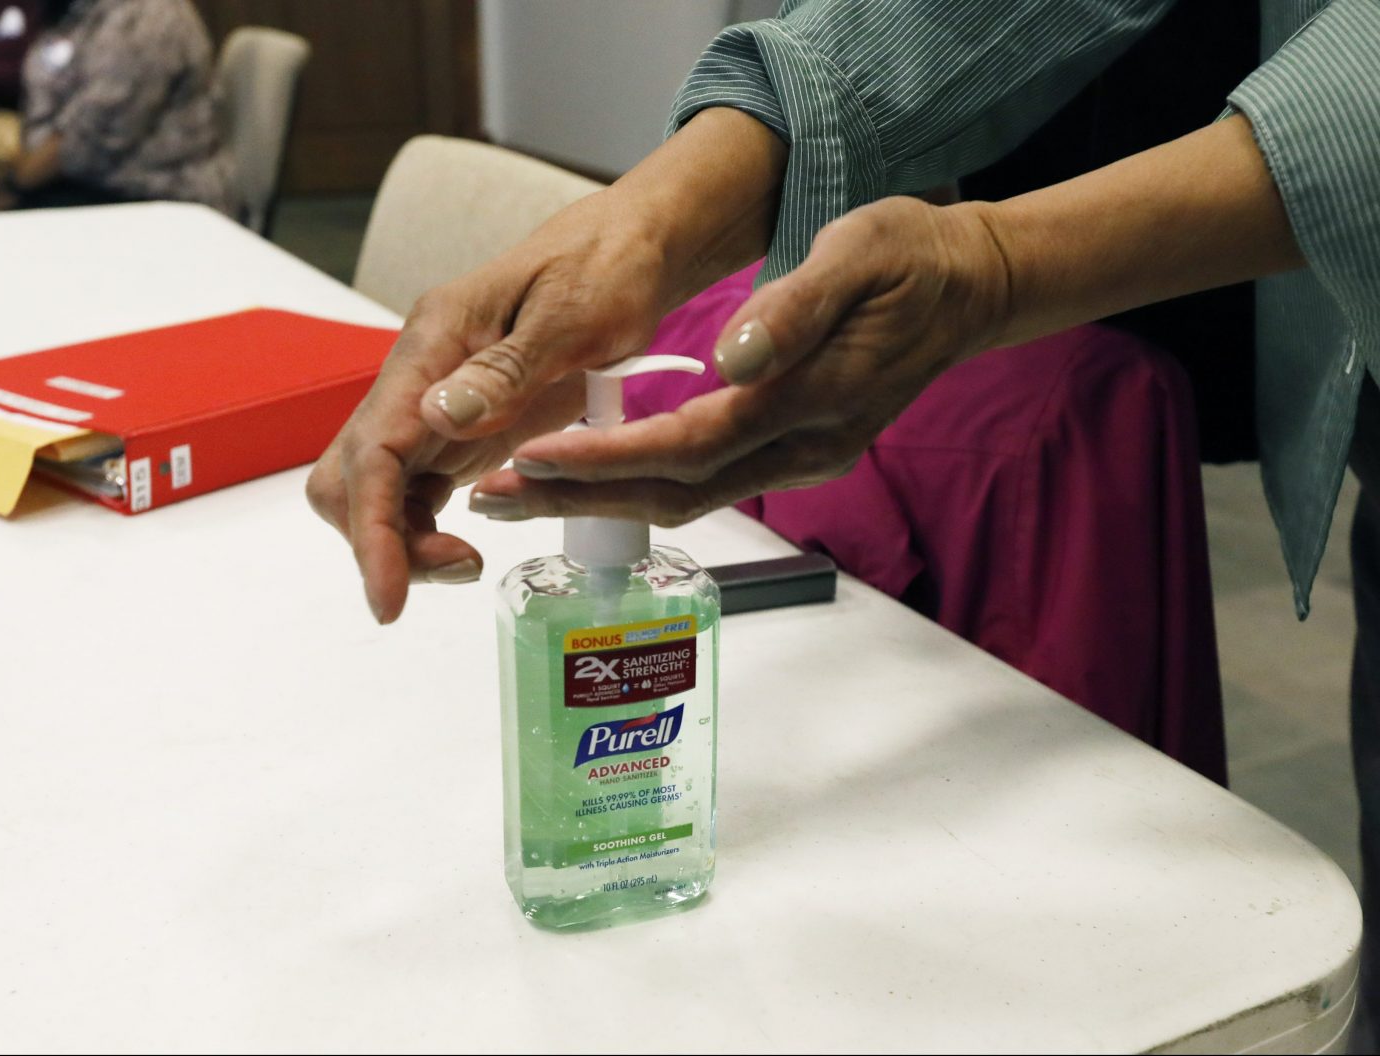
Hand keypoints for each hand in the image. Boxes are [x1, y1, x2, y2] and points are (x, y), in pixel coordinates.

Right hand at [306, 191, 678, 622]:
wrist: (626, 250)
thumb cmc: (605, 270)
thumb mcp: (572, 315)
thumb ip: (505, 369)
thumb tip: (437, 418)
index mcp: (433, 342)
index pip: (374, 449)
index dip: (373, 529)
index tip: (389, 596)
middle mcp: (417, 377)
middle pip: (350, 476)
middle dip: (380, 539)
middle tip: (458, 568)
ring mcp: (432, 405)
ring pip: (376, 491)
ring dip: (404, 541)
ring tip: (469, 563)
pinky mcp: (455, 429)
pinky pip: (414, 492)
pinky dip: (426, 530)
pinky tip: (470, 542)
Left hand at [474, 197, 1012, 524]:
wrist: (971, 288)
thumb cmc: (911, 259)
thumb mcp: (862, 252)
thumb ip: (796, 308)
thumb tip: (734, 357)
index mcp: (809, 400)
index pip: (690, 445)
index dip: (608, 458)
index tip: (533, 454)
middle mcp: (802, 448)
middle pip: (673, 491)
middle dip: (578, 498)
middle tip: (491, 496)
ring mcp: (800, 459)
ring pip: (683, 498)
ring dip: (597, 501)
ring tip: (514, 495)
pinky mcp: (792, 455)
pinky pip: (702, 485)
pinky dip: (636, 487)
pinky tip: (584, 476)